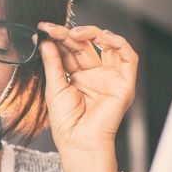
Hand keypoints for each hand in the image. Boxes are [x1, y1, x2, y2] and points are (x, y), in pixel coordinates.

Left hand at [36, 22, 138, 156]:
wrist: (78, 142)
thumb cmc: (66, 122)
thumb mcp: (54, 87)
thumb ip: (53, 63)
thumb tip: (46, 41)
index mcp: (77, 76)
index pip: (70, 50)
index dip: (58, 38)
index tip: (43, 28)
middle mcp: (95, 74)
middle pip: (85, 45)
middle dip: (69, 34)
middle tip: (53, 29)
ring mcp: (110, 77)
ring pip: (107, 45)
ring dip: (93, 34)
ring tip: (74, 33)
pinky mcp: (125, 83)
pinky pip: (128, 57)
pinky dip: (119, 43)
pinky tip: (103, 36)